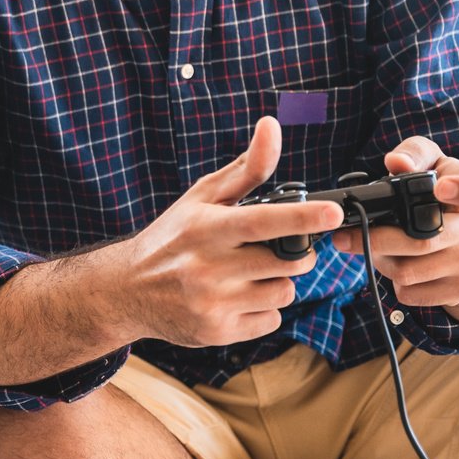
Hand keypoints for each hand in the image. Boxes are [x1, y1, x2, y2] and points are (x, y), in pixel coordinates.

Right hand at [121, 117, 345, 348]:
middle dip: (295, 253)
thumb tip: (271, 126)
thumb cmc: (172, 238)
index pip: (261, 221)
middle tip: (273, 247)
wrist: (126, 291)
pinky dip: (262, 309)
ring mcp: (213, 303)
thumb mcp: (202, 199)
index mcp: (207, 228)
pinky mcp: (218, 331)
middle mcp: (208, 267)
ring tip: (246, 274)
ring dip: (276, 282)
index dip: (301, 217)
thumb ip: (246, 168)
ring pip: (284, 292)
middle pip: (289, 262)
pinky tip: (235, 299)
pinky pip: (271, 320)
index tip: (332, 212)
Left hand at [332, 136, 458, 316]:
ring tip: (377, 246)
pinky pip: (412, 293)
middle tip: (345, 236)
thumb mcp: (431, 162)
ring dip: (381, 261)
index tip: (439, 187)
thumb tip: (397, 162)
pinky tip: (395, 263)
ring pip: (409, 272)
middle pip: (424, 241)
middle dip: (377, 240)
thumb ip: (414, 154)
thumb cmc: (440, 189)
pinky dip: (392, 281)